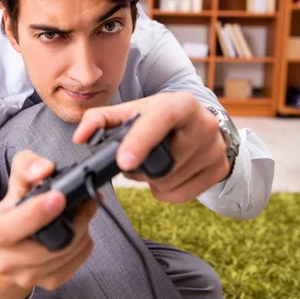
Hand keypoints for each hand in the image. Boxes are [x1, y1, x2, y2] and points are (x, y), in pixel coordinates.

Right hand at [0, 150, 96, 298]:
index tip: (58, 197)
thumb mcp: (17, 182)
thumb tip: (44, 169)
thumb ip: (28, 167)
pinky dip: (85, 243)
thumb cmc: (14, 212)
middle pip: (48, 245)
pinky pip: (78, 261)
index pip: (11, 228)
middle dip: (74, 220)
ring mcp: (28, 276)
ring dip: (83, 229)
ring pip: (67, 253)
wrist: (9, 251)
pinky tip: (81, 230)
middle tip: (88, 199)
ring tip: (84, 211)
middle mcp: (6, 261)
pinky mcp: (49, 282)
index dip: (36, 214)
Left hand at [73, 92, 230, 204]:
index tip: (123, 162)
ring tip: (153, 164)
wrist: (198, 126)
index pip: (162, 119)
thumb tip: (79, 137)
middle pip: (162, 161)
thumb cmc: (158, 119)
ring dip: (151, 180)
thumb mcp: (131, 113)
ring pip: (169, 181)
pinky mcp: (219, 169)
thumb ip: (100, 120)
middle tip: (135, 158)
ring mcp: (215, 148)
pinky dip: (166, 191)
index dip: (141, 140)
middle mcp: (204, 123)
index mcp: (180, 103)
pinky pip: (181, 195)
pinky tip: (166, 175)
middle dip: (141, 167)